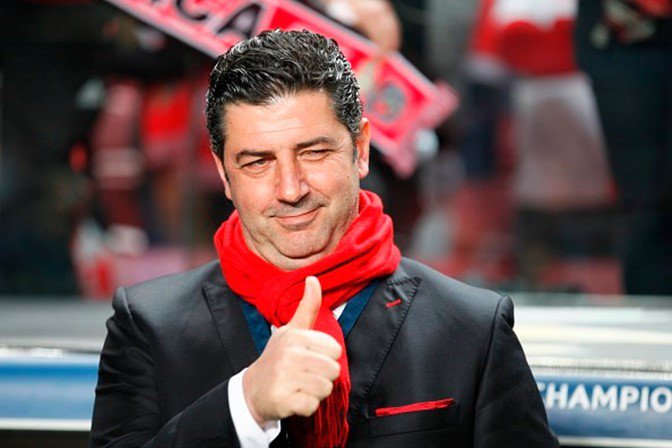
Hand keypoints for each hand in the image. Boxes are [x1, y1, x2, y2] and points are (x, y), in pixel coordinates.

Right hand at [242, 277, 341, 424]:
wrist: (252, 389)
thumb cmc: (278, 357)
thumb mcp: (291, 330)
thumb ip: (307, 307)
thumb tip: (313, 278)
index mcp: (296, 336)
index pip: (335, 350)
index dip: (326, 356)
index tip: (310, 357)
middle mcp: (290, 355)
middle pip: (333, 370)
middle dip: (323, 376)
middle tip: (304, 374)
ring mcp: (285, 378)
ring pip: (326, 388)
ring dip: (316, 391)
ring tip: (300, 385)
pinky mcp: (284, 400)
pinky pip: (313, 405)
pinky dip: (306, 405)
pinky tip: (294, 398)